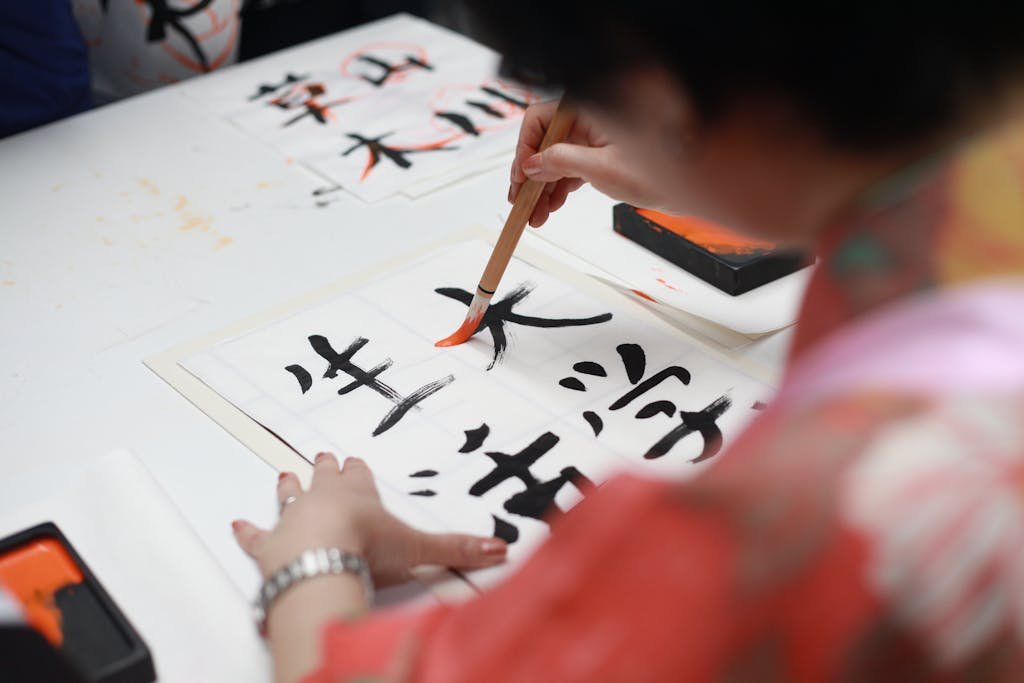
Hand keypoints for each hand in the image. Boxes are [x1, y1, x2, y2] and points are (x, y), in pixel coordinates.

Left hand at [232, 452, 507, 586]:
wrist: (321, 560)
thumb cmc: (366, 547)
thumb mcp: (419, 547)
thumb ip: (457, 550)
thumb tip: (499, 549)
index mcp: (357, 494)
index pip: (358, 476)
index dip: (356, 470)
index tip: (353, 458)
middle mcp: (323, 499)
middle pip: (323, 478)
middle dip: (324, 469)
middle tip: (321, 456)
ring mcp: (292, 519)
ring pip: (289, 497)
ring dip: (288, 488)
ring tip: (284, 475)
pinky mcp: (268, 545)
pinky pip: (255, 535)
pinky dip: (247, 531)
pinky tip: (237, 524)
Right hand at [509, 100, 655, 226]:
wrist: (687, 184)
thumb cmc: (658, 169)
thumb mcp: (603, 168)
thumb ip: (562, 162)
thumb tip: (532, 164)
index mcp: (588, 109)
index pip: (539, 119)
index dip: (525, 148)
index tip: (521, 177)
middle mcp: (586, 120)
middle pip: (543, 142)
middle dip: (531, 175)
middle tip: (520, 201)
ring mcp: (591, 137)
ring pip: (554, 159)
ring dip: (542, 187)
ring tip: (535, 214)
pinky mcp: (597, 154)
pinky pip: (569, 168)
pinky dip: (559, 187)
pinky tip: (550, 206)